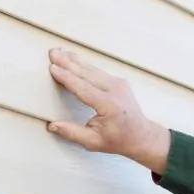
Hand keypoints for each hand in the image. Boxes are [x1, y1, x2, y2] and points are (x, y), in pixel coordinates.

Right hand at [45, 47, 171, 173]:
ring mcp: (119, 84)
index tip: (53, 68)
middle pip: (87, 73)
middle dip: (67, 62)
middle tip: (52, 53)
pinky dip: (85, 65)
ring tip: (60, 52)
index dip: (66, 77)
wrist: (141, 136)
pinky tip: (74, 59)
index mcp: (109, 105)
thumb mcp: (93, 142)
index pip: (82, 87)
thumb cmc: (118, 140)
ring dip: (75, 60)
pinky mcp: (120, 81)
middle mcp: (115, 90)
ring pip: (93, 69)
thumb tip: (52, 126)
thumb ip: (72, 133)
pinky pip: (99, 71)